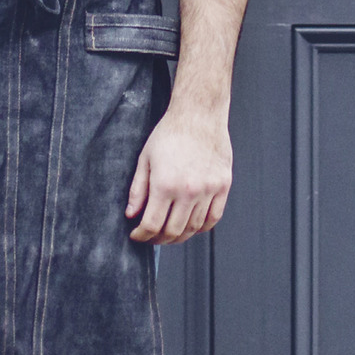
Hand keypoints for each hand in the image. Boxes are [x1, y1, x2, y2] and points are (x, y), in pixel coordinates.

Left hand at [126, 104, 231, 244]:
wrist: (198, 115)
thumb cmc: (169, 133)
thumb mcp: (146, 158)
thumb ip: (138, 189)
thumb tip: (131, 214)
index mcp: (165, 184)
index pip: (152, 224)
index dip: (142, 235)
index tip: (137, 236)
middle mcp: (188, 191)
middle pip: (173, 231)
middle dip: (159, 239)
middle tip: (152, 237)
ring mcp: (208, 190)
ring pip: (194, 228)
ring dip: (180, 236)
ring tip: (169, 233)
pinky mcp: (223, 187)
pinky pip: (213, 218)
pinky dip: (201, 228)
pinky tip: (191, 226)